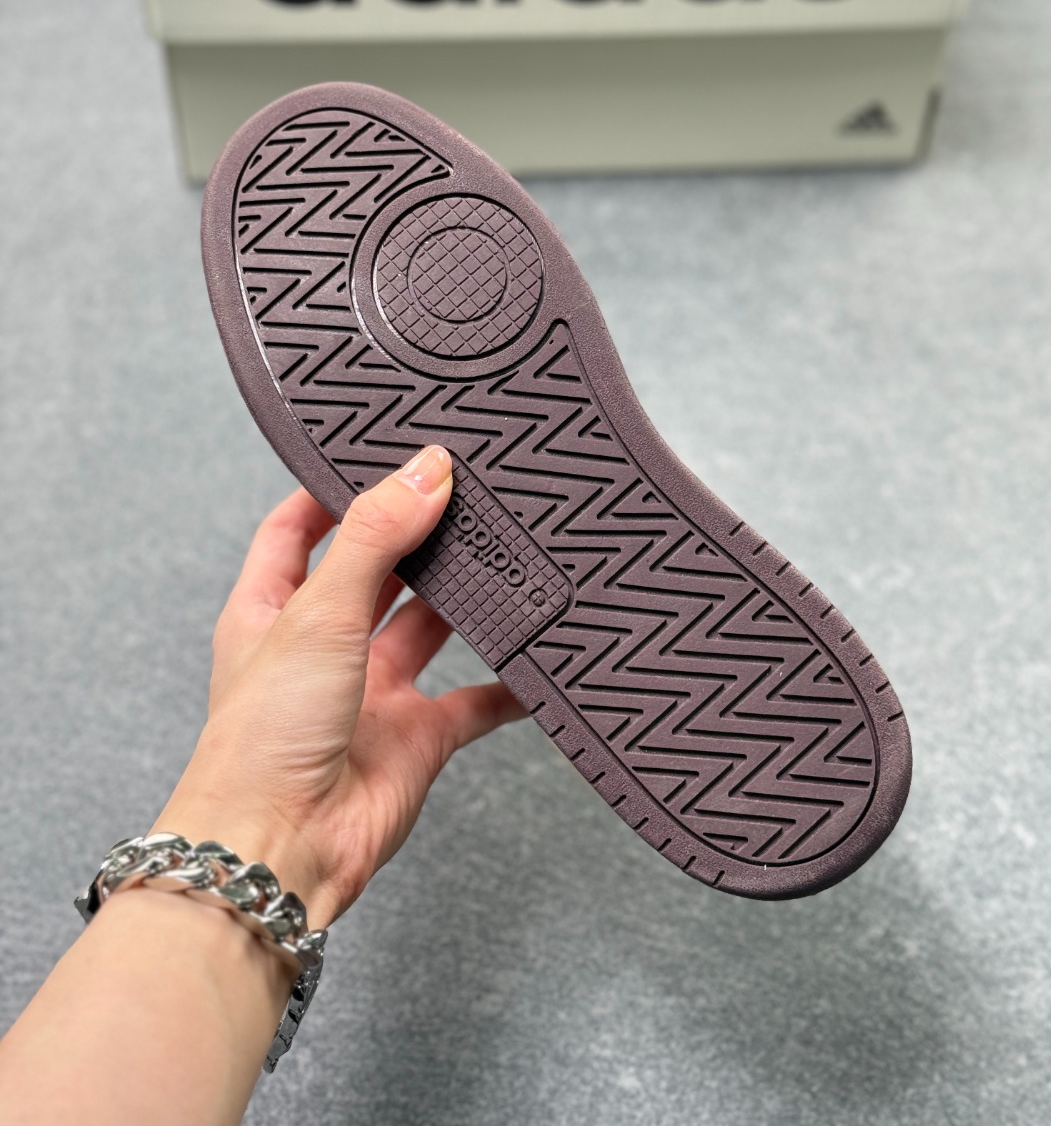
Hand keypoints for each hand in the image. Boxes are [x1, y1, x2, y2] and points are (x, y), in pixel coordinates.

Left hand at [153, 445, 524, 925]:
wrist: (280, 852)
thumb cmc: (262, 740)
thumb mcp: (318, 615)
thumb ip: (375, 539)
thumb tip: (425, 470)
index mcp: (271, 610)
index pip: (297, 529)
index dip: (333, 491)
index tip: (381, 452)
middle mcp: (321, 647)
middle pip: (375, 572)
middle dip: (415, 536)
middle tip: (465, 494)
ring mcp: (370, 694)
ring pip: (428, 628)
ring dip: (463, 599)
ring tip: (505, 552)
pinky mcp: (415, 739)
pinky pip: (473, 702)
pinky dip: (506, 684)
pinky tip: (535, 658)